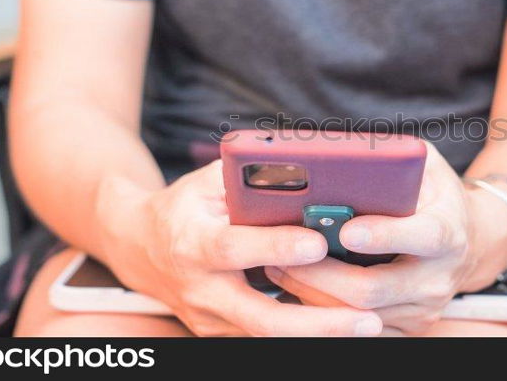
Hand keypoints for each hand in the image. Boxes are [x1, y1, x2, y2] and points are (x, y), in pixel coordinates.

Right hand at [95, 160, 382, 336]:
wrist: (139, 247)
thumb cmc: (186, 205)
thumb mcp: (209, 181)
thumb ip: (249, 176)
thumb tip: (305, 168)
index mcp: (194, 242)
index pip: (235, 248)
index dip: (276, 246)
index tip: (318, 243)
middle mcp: (201, 287)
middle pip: (261, 317)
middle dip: (317, 323)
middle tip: (367, 318)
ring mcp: (210, 317)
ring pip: (268, 337)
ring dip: (319, 335)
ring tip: (368, 326)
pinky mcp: (220, 333)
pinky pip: (266, 338)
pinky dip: (305, 335)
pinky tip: (343, 327)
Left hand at [265, 142, 506, 334]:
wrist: (467, 240)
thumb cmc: (432, 194)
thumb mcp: (425, 167)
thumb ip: (396, 157)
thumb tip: (348, 153)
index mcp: (448, 231)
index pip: (422, 237)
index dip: (384, 235)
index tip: (346, 229)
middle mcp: (440, 276)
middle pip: (375, 289)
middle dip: (323, 274)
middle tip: (284, 256)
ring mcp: (424, 308)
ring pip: (358, 315)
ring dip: (313, 294)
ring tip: (278, 268)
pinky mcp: (408, 327)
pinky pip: (357, 329)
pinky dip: (323, 312)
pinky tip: (298, 289)